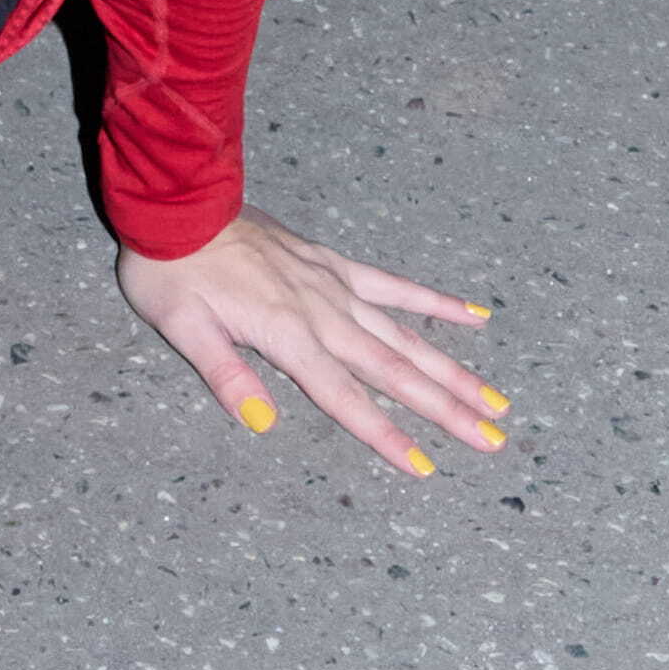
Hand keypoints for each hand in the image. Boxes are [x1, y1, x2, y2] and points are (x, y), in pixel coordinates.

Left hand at [115, 209, 506, 479]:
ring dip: (453, 370)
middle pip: (395, 371)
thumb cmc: (172, 270)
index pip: (345, 397)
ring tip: (496, 400)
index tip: (425, 466)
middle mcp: (324, 312)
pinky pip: (394, 285)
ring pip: (407, 335)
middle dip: (446, 410)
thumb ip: (226, 374)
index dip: (384, 435)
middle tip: (493, 439)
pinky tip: (476, 316)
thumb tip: (262, 422)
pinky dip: (435, 302)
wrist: (180, 203)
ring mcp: (335, 285)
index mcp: (288, 335)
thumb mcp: (183, 328)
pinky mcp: (334, 263)